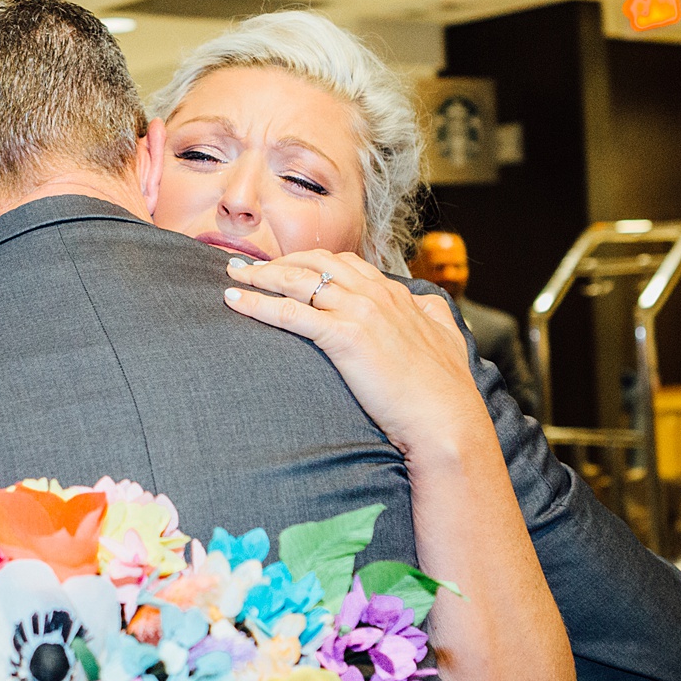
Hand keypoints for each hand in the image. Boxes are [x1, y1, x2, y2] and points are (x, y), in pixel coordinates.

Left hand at [222, 249, 493, 466]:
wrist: (446, 419)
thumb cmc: (447, 388)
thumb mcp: (448, 338)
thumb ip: (433, 315)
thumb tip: (426, 305)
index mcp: (394, 294)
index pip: (343, 262)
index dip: (308, 261)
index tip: (285, 266)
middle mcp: (375, 294)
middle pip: (313, 263)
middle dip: (276, 261)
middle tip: (245, 265)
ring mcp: (359, 312)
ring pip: (296, 281)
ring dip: (259, 275)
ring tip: (232, 275)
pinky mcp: (345, 336)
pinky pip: (290, 312)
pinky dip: (257, 303)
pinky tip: (235, 301)